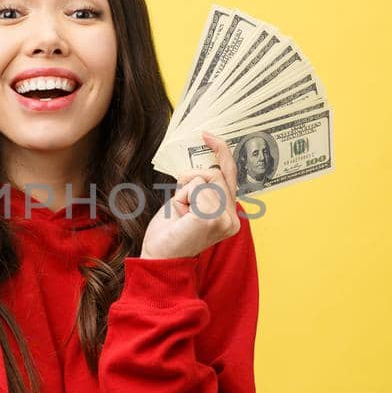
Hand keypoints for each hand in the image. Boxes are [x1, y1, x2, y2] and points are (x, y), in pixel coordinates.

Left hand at [140, 130, 241, 260]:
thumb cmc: (170, 233)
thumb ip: (202, 186)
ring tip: (182, 214)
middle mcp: (233, 218)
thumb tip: (203, 164)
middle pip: (215, 173)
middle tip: (181, 203)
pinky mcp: (212, 219)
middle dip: (191, 180)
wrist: (159, 257)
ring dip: (185, 191)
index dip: (221, 151)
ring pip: (205, 178)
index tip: (206, 135)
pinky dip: (181, 197)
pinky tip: (181, 217)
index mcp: (230, 215)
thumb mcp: (188, 202)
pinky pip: (194, 187)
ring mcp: (225, 220)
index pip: (230, 174)